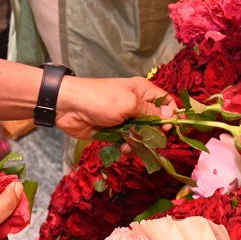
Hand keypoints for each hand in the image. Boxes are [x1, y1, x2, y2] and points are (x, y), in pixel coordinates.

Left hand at [55, 76, 175, 139]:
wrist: (69, 107)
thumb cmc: (101, 99)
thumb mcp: (130, 103)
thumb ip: (151, 112)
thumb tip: (171, 116)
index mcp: (143, 91)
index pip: (166, 102)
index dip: (170, 115)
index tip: (166, 128)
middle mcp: (137, 104)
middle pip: (156, 122)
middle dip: (153, 133)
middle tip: (148, 139)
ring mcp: (126, 118)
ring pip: (143, 134)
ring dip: (139, 142)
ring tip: (129, 144)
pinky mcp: (115, 131)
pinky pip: (129, 141)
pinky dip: (127, 147)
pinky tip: (121, 148)